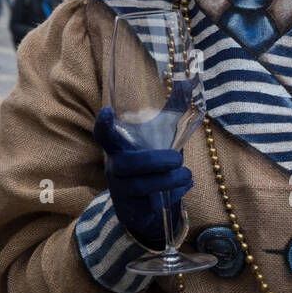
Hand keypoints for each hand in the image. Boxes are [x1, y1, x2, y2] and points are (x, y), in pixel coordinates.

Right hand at [93, 106, 191, 246]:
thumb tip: (188, 84)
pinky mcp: (134, 209)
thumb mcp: (160, 137)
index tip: (107, 112)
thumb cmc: (150, 163)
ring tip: (187, 174)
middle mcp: (116, 168)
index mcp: (119, 148)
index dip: (103, 125)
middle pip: (126, 164)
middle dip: (153, 160)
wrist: (143, 207)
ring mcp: (122, 190)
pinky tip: (186, 186)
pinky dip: (174, 194)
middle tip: (178, 158)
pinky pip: (152, 203)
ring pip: (140, 186)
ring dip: (169, 180)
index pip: (104, 135)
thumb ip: (172, 112)